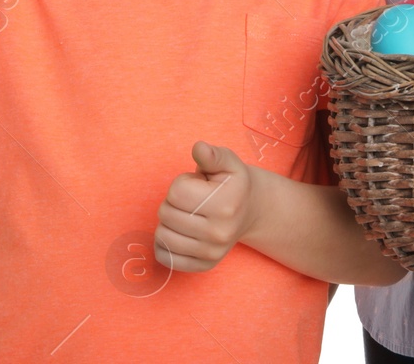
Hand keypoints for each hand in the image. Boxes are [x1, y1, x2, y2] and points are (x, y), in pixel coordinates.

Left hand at [154, 142, 257, 271]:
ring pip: (163, 236)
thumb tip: (199, 148)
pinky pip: (166, 257)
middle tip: (192, 199)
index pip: (176, 192)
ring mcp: (211, 252)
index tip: (197, 184)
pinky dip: (164, 244)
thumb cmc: (233, 183)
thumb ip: (212, 154)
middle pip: (166, 214)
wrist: (251, 210)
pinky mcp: (203, 266)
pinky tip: (178, 232)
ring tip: (187, 214)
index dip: (182, 183)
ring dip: (168, 222)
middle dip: (173, 201)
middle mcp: (219, 232)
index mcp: (225, 204)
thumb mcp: (228, 162)